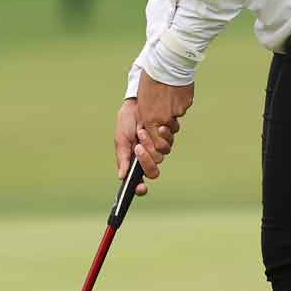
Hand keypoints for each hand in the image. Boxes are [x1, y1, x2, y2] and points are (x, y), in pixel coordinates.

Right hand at [115, 71, 193, 195]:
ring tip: (142, 130)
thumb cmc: (126, 121)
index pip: (139, 180)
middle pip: (153, 171)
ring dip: (151, 144)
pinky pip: (169, 142)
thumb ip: (123, 157)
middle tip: (138, 146)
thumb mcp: (121, 139)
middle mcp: (148, 157)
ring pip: (161, 156)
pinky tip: (155, 126)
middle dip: (146, 159)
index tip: (140, 188)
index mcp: (134, 161)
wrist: (137, 102)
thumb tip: (121, 176)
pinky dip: (162, 135)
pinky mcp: (168, 137)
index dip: (140, 188)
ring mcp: (159, 148)